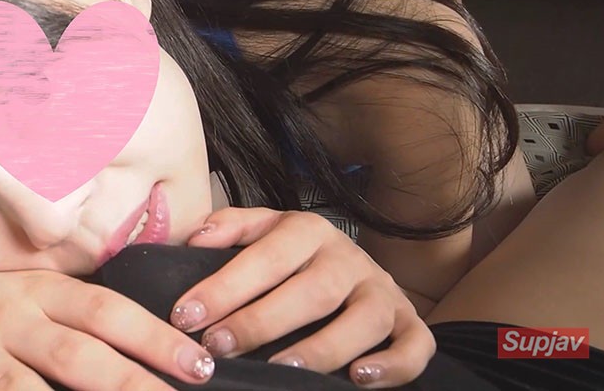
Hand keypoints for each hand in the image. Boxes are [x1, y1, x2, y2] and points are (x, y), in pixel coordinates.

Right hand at [0, 257, 215, 390]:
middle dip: (127, 385)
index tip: (199, 366)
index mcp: (44, 290)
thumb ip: (91, 311)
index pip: (108, 312)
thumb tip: (168, 344)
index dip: (155, 338)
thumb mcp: (43, 288)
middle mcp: (9, 318)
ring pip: (19, 390)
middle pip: (74, 356)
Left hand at [173, 207, 435, 388]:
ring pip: (365, 320)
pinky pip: (415, 345)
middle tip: (220, 346)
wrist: (353, 266)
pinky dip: (393, 365)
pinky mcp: (409, 323)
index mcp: (309, 231)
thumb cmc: (293, 258)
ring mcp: (383, 291)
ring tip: (281, 370)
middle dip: (262, 321)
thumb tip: (195, 238)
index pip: (267, 256)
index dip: (226, 286)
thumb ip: (230, 228)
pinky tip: (359, 379)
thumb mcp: (262, 232)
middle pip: (313, 290)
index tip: (188, 314)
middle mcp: (350, 258)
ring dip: (323, 348)